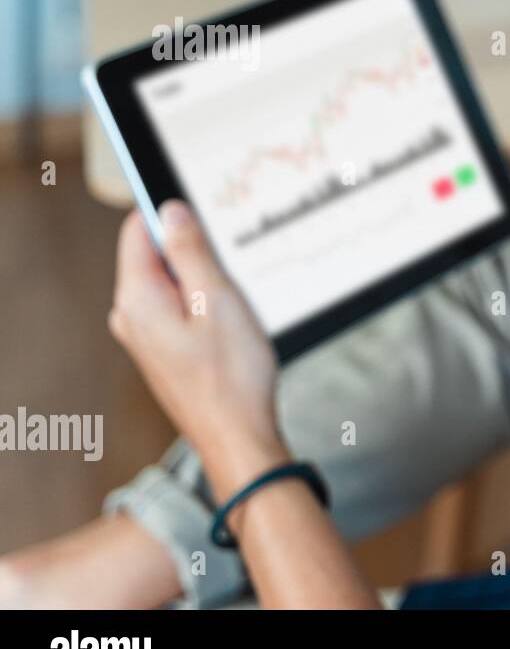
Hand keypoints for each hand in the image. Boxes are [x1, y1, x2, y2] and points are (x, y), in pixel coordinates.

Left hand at [109, 201, 280, 478]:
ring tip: (233, 307)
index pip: (138, 229)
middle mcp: (131, 316)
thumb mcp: (218, 299)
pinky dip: (204, 306)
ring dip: (204, 283)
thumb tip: (171, 211)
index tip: (208, 221)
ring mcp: (144, 336)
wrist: (238, 437)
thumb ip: (191, 251)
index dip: (174, 216)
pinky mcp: (162, 351)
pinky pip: (178, 308)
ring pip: (172, 283)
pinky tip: (229, 328)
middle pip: (155, 255)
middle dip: (194, 253)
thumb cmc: (233, 377)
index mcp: (138, 298)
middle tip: (231, 274)